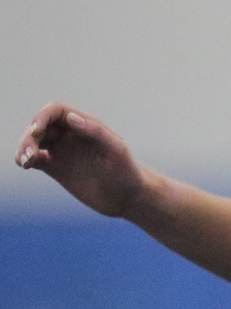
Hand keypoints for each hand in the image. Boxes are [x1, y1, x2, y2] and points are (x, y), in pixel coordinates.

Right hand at [15, 103, 145, 216]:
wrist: (128, 198)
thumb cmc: (128, 172)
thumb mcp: (116, 150)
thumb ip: (95, 131)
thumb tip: (70, 118)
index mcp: (85, 124)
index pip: (56, 111)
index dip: (42, 117)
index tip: (37, 131)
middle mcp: (71, 134)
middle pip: (40, 125)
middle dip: (30, 135)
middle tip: (29, 153)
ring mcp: (63, 151)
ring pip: (34, 141)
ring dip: (24, 146)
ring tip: (25, 161)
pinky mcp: (57, 168)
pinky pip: (35, 159)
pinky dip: (25, 159)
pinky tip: (25, 165)